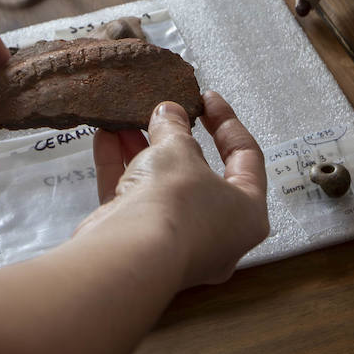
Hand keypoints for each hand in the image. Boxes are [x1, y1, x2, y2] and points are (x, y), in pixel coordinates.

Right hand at [75, 91, 268, 289]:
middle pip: (199, 174)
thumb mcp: (179, 150)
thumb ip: (175, 128)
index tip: (207, 98)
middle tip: (165, 110)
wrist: (129, 255)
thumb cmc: (176, 204)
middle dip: (176, 138)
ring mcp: (176, 242)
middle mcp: (217, 234)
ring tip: (128, 117)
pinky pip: (134, 200)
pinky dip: (121, 168)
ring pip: (162, 187)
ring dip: (143, 150)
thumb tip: (169, 114)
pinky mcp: (140, 244)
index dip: (226, 121)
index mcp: (248, 213)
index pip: (246, 158)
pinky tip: (106, 136)